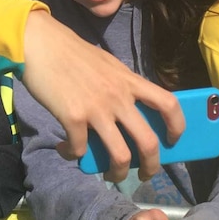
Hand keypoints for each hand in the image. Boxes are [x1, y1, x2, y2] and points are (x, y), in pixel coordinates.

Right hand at [21, 11, 184, 181]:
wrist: (41, 43)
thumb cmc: (72, 53)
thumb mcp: (107, 65)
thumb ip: (120, 86)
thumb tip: (128, 112)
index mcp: (130, 81)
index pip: (169, 104)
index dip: (177, 127)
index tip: (172, 141)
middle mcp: (119, 97)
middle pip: (148, 142)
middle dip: (151, 166)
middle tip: (144, 174)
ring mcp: (97, 109)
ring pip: (120, 156)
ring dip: (118, 173)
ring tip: (112, 175)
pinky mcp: (73, 118)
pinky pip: (80, 150)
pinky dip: (73, 155)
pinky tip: (67, 149)